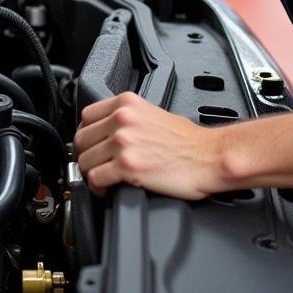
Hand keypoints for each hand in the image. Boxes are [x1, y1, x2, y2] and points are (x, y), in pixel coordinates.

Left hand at [73, 92, 222, 199]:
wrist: (210, 157)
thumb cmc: (190, 141)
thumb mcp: (154, 114)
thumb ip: (128, 118)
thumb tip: (110, 131)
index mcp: (127, 103)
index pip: (86, 116)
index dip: (87, 135)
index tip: (91, 145)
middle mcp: (122, 119)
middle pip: (82, 140)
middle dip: (86, 156)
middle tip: (94, 166)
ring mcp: (123, 142)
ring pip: (85, 161)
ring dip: (90, 174)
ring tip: (102, 180)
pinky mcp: (127, 166)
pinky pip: (95, 179)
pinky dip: (97, 188)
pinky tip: (107, 189)